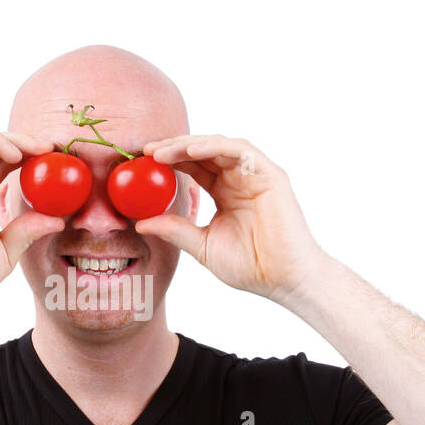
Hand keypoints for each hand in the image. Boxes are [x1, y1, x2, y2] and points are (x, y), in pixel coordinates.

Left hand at [134, 134, 320, 302]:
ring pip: (219, 146)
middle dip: (173, 147)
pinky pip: (241, 151)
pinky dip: (216, 147)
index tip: (141, 163)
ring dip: (189, 144)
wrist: (283, 280)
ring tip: (163, 152)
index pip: (193, 167)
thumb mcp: (203, 245)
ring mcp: (256, 175)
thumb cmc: (251, 266)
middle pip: (203, 151)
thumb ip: (175, 230)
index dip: (169, 161)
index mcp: (225, 193)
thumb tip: (141, 223)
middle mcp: (239, 179)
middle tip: (146, 150)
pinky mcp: (270, 175)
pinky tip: (192, 151)